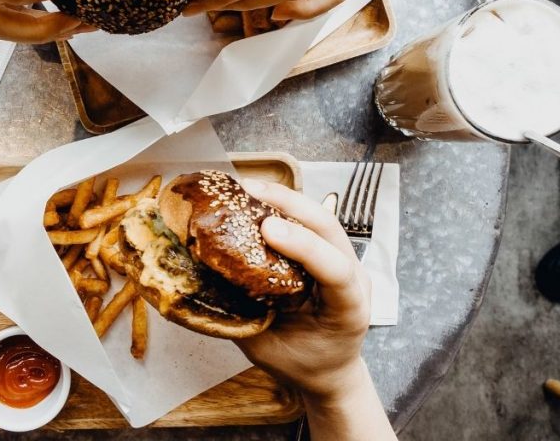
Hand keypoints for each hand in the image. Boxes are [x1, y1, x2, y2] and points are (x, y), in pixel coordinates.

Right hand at [238, 179, 394, 439]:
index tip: (268, 228)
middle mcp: (355, 278)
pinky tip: (257, 200)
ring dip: (286, 199)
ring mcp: (345, 261)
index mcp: (349, 310)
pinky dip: (284, 208)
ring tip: (248, 188)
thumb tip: (205, 285)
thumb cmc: (301, 364)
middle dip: (291, 204)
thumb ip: (243, 318)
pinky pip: (311, 224)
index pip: (336, 270)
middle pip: (331, 229)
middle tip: (249, 191)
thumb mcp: (268, 351)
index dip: (304, 246)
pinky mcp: (330, 253)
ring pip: (322, 219)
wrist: (330, 370)